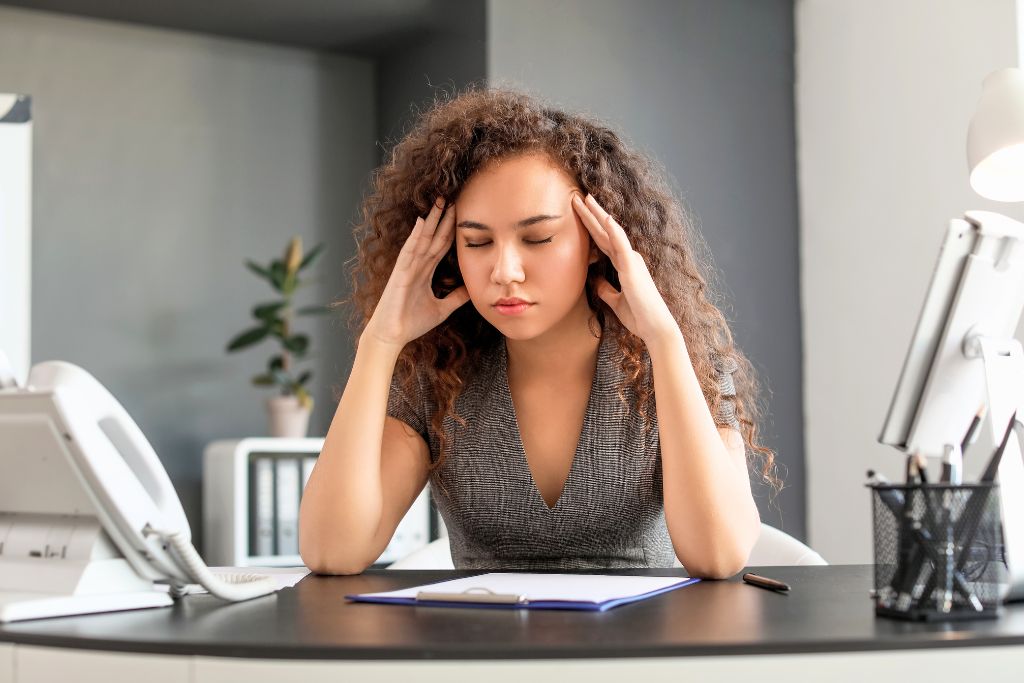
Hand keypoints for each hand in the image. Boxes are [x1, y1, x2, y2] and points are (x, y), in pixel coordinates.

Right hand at [363, 198, 469, 348]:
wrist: (392, 336)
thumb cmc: (411, 323)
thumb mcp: (442, 309)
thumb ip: (455, 298)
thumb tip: (472, 290)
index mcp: (425, 272)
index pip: (441, 246)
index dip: (451, 230)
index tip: (461, 215)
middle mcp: (416, 266)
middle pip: (433, 237)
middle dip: (443, 219)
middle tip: (453, 199)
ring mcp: (407, 268)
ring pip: (422, 239)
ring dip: (432, 221)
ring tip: (440, 202)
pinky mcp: (400, 273)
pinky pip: (409, 251)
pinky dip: (415, 236)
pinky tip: (421, 222)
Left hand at [571, 194, 678, 344]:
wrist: (654, 327)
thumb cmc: (638, 315)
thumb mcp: (615, 301)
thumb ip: (606, 289)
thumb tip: (595, 281)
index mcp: (624, 264)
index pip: (602, 241)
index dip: (591, 226)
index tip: (579, 212)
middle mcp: (628, 258)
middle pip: (604, 231)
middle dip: (591, 214)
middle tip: (577, 197)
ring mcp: (631, 260)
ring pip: (611, 232)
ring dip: (598, 215)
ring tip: (586, 199)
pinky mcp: (633, 267)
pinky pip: (622, 245)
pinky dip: (614, 231)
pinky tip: (606, 218)